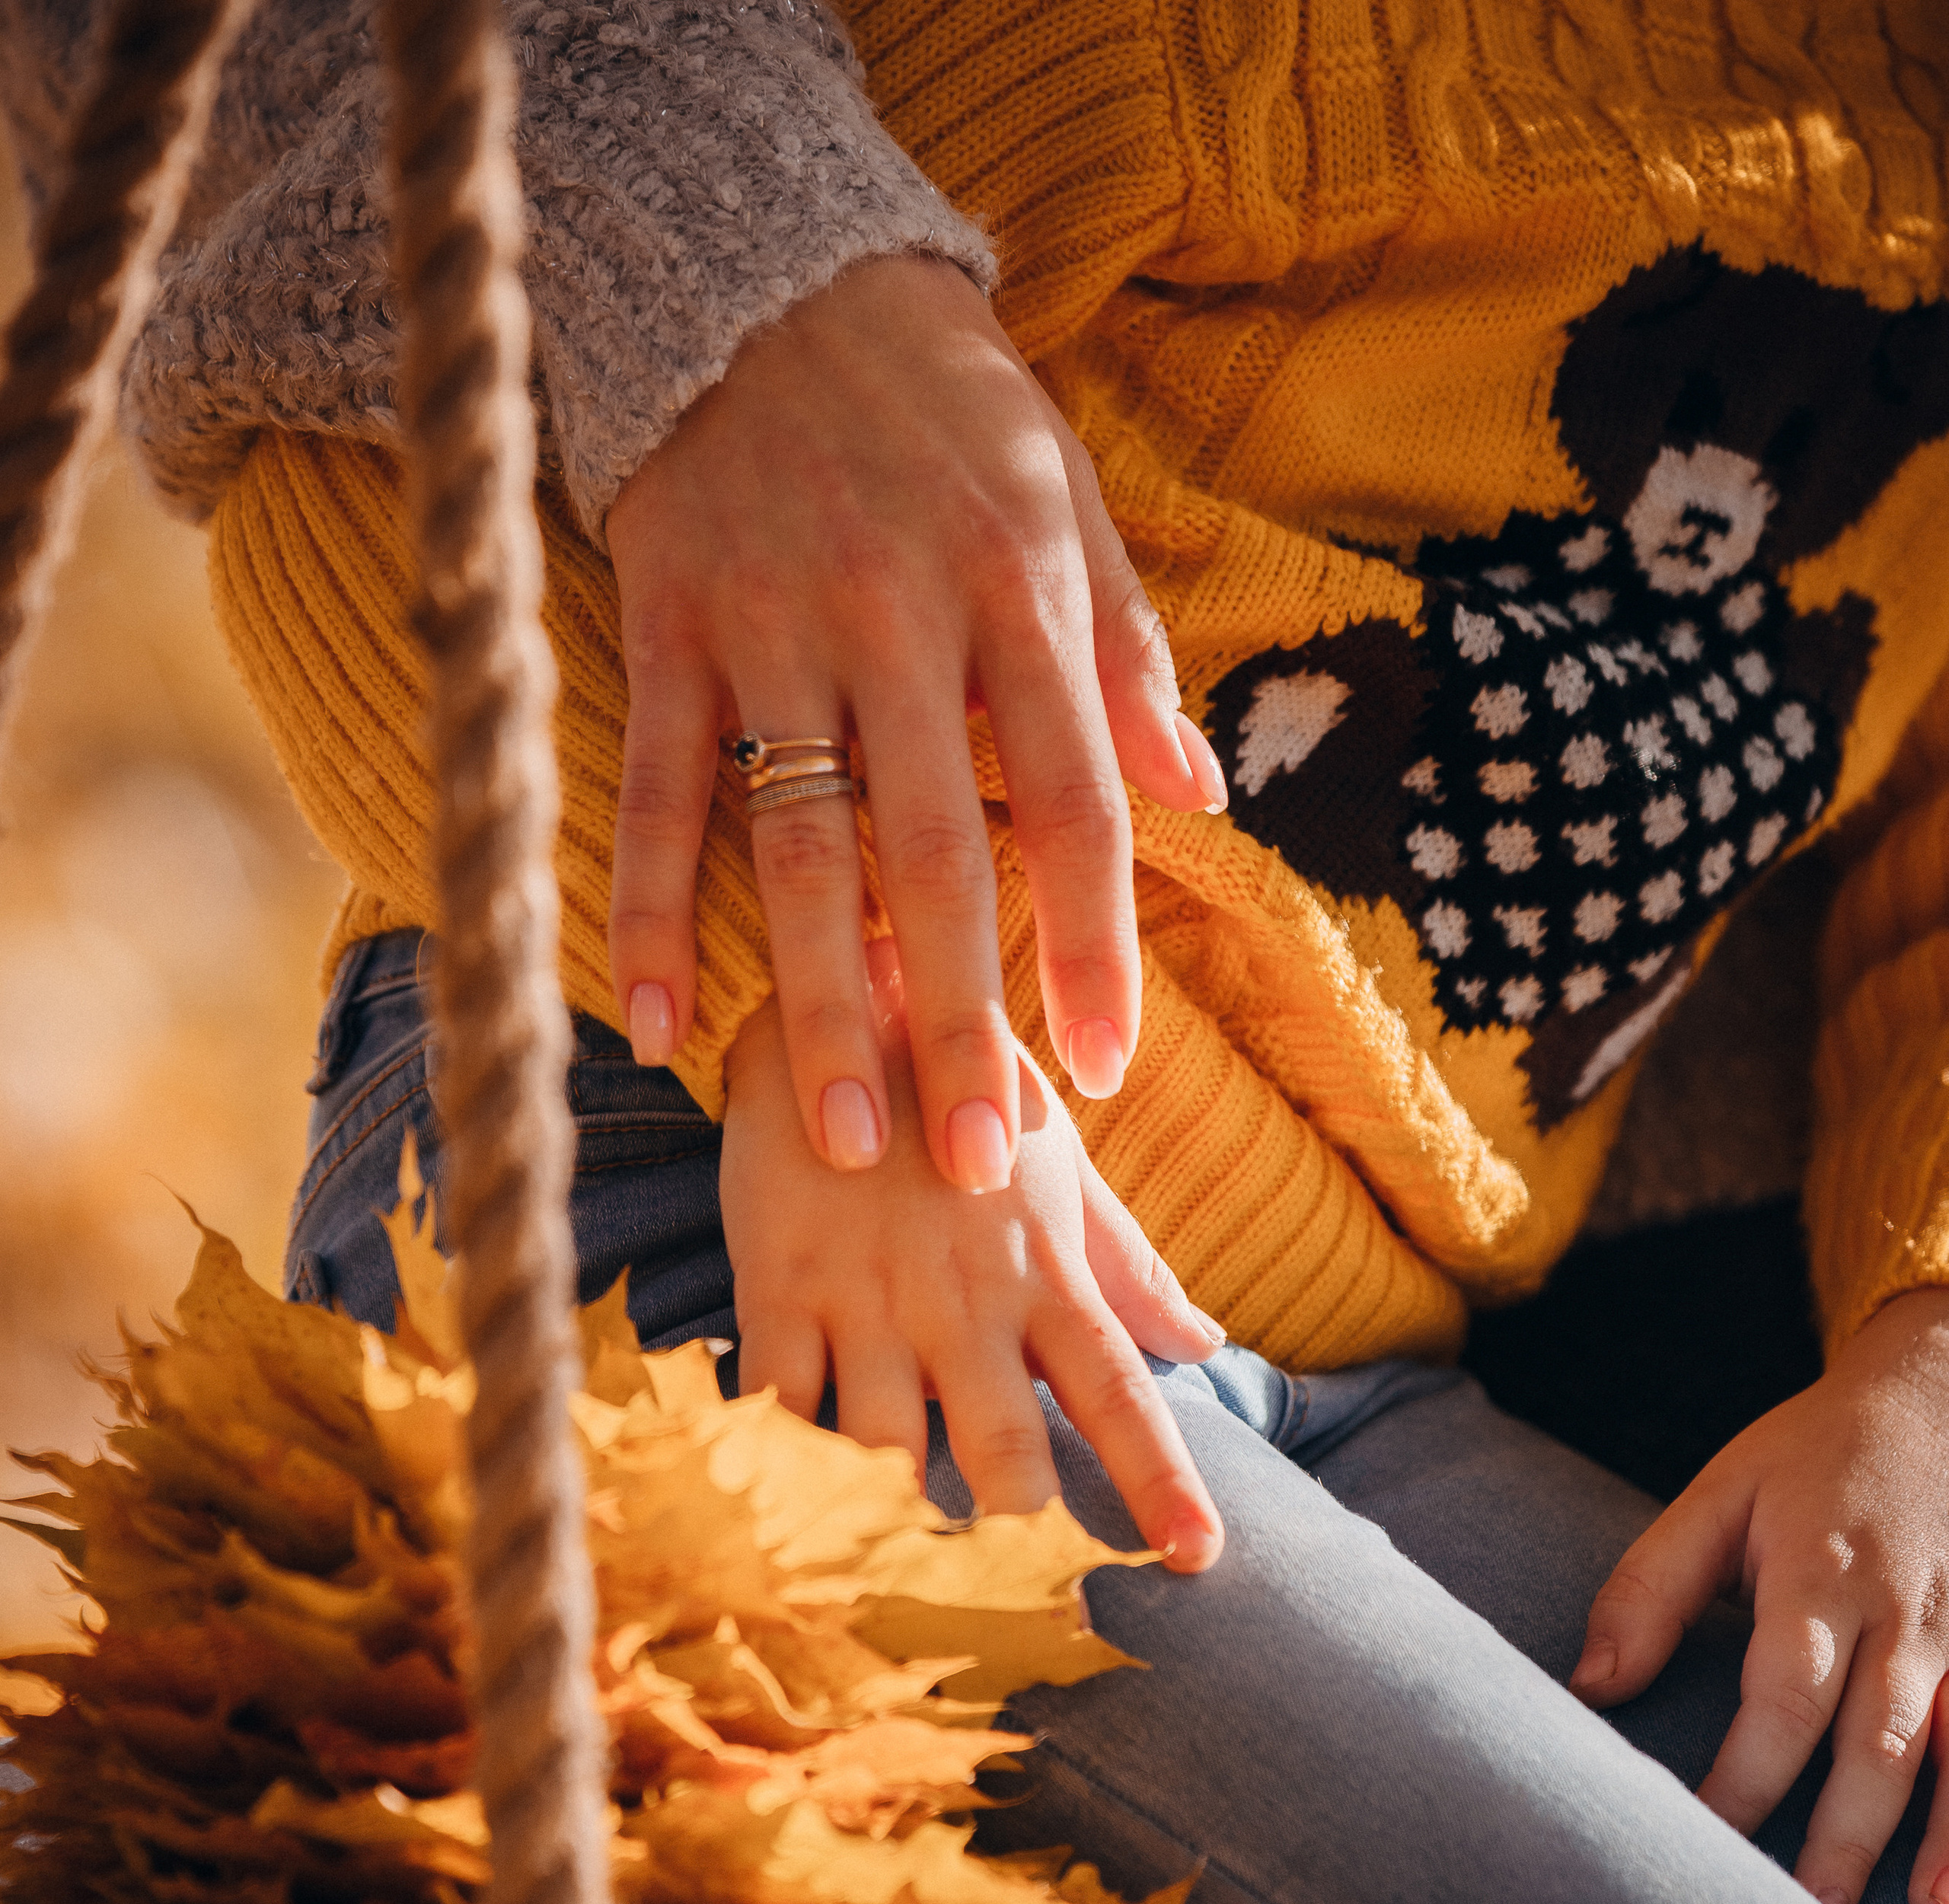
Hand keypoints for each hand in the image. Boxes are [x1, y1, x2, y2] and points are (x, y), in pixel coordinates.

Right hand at [605, 253, 1226, 1192]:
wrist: (766, 272)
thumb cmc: (943, 406)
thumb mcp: (1067, 499)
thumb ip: (1127, 655)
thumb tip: (1202, 797)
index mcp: (1018, 592)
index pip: (1075, 802)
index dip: (1094, 945)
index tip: (1108, 1070)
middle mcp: (902, 621)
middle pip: (939, 856)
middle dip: (961, 1020)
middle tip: (972, 1163)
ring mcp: (775, 629)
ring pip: (801, 850)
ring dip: (821, 1006)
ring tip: (844, 1140)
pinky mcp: (667, 628)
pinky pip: (656, 795)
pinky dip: (647, 913)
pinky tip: (651, 1028)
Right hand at [718, 963, 1226, 1568]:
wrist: (832, 997)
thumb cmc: (959, 1090)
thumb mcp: (1052, 1161)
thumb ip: (1125, 1262)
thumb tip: (1205, 1343)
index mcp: (1046, 1274)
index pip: (1124, 1396)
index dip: (1163, 1483)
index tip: (1202, 1560)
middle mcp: (966, 1302)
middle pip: (1007, 1453)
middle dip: (1019, 1536)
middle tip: (1024, 1598)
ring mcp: (868, 1301)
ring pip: (889, 1454)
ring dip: (896, 1524)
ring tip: (899, 1581)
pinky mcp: (778, 1290)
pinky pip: (782, 1409)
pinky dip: (787, 1467)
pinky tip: (791, 1511)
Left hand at [1571, 1289, 1948, 1903]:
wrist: (1939, 1390)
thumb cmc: (1811, 1457)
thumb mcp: (1717, 1497)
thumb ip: (1649, 1591)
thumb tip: (1588, 1689)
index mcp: (1823, 1578)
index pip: (1784, 1696)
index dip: (1746, 1775)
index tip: (1700, 1839)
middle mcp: (1906, 1617)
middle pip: (1879, 1742)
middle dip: (1845, 1837)